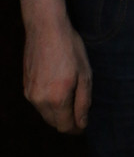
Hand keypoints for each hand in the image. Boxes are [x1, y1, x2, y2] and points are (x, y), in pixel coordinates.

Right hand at [23, 18, 91, 133]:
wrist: (46, 28)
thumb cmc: (69, 48)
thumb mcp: (85, 74)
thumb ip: (83, 102)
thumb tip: (82, 123)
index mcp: (56, 99)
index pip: (65, 126)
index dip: (76, 129)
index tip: (85, 125)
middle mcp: (39, 100)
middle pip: (54, 122)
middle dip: (67, 121)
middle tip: (81, 112)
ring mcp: (30, 93)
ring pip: (45, 113)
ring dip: (58, 111)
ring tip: (71, 95)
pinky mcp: (25, 85)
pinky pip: (38, 102)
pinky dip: (49, 101)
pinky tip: (58, 87)